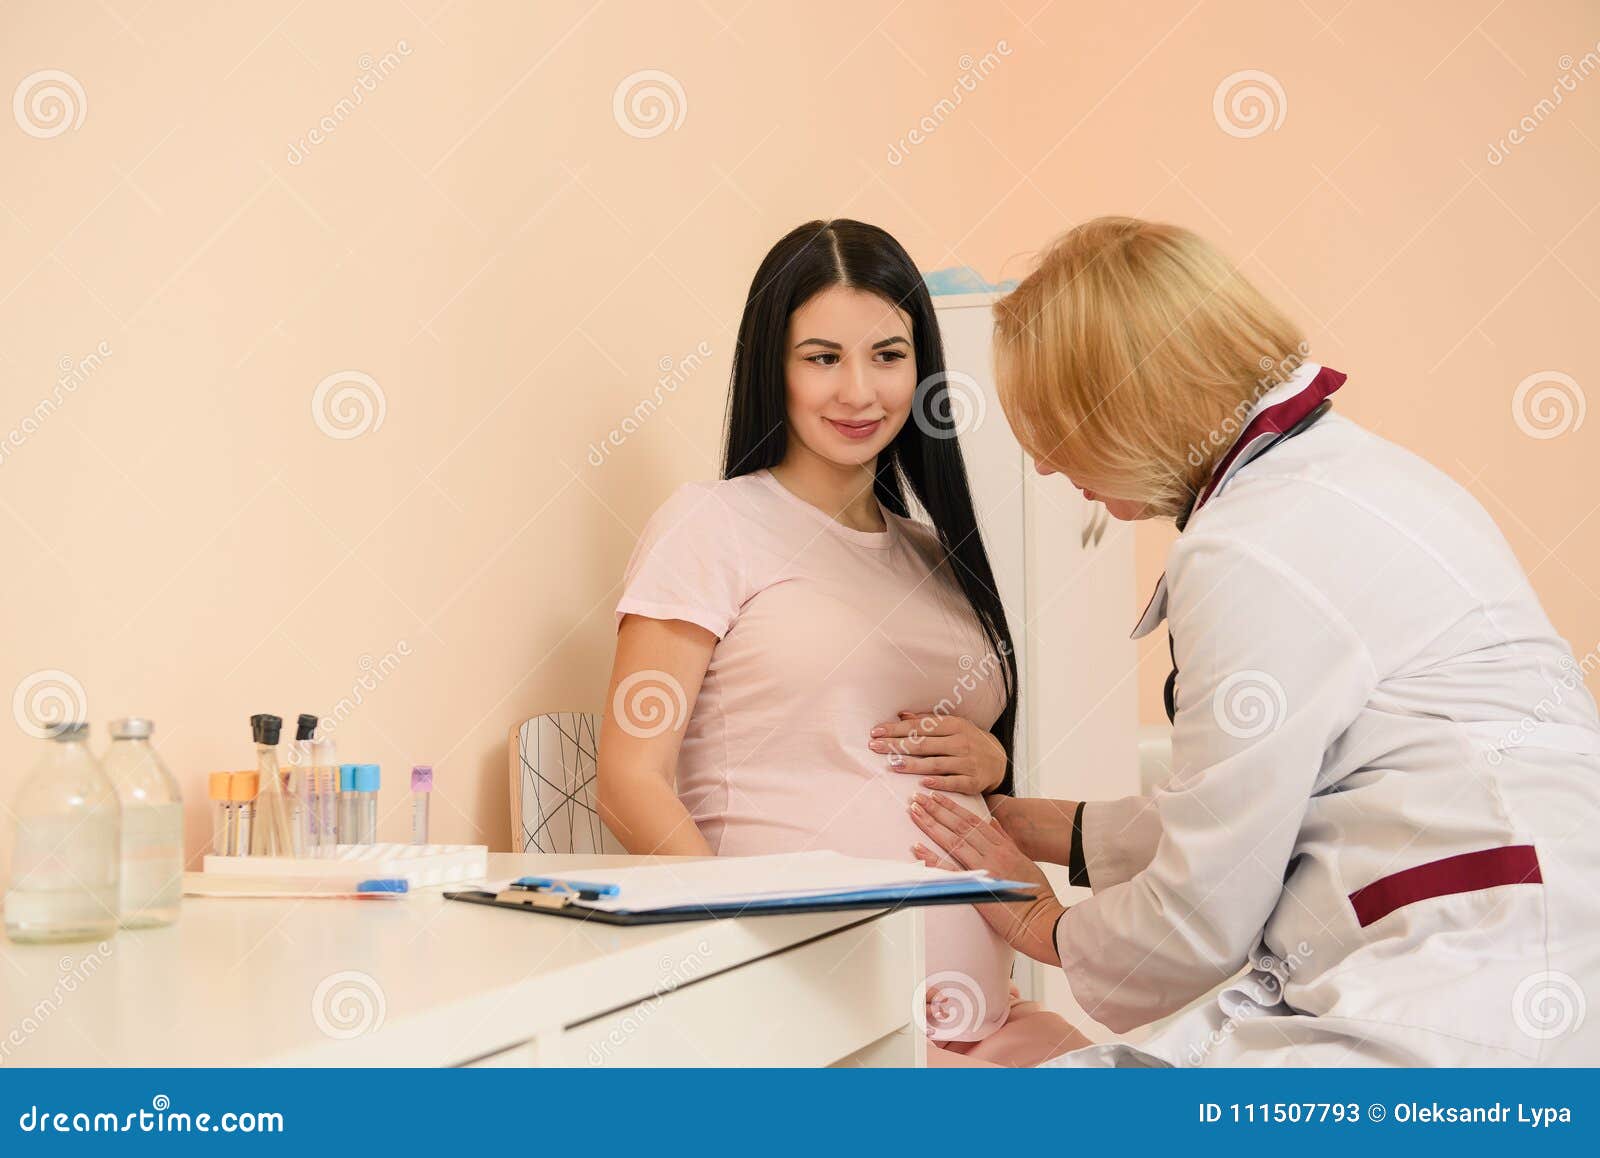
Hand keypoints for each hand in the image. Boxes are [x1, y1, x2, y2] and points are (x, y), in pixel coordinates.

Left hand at [871, 710, 1006, 794]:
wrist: (999, 760)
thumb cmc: (968, 740)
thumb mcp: (952, 725)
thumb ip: (927, 720)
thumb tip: (901, 715)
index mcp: (954, 725)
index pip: (920, 726)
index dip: (896, 729)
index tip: (876, 732)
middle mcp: (961, 742)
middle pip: (923, 744)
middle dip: (897, 745)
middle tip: (875, 747)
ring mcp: (967, 762)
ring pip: (935, 764)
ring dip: (912, 765)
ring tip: (892, 765)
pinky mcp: (973, 781)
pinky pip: (953, 782)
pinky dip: (939, 783)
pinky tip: (923, 783)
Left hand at [908, 791, 1064, 965]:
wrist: (1042, 921)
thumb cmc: (1037, 895)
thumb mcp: (1024, 860)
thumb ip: (1007, 841)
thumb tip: (993, 823)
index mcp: (1004, 847)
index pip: (973, 820)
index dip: (953, 807)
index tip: (938, 796)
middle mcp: (993, 854)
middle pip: (960, 826)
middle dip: (937, 809)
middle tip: (917, 796)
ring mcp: (985, 870)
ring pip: (953, 841)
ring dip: (931, 825)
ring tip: (914, 812)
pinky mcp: (977, 888)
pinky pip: (949, 870)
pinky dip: (931, 858)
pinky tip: (916, 847)